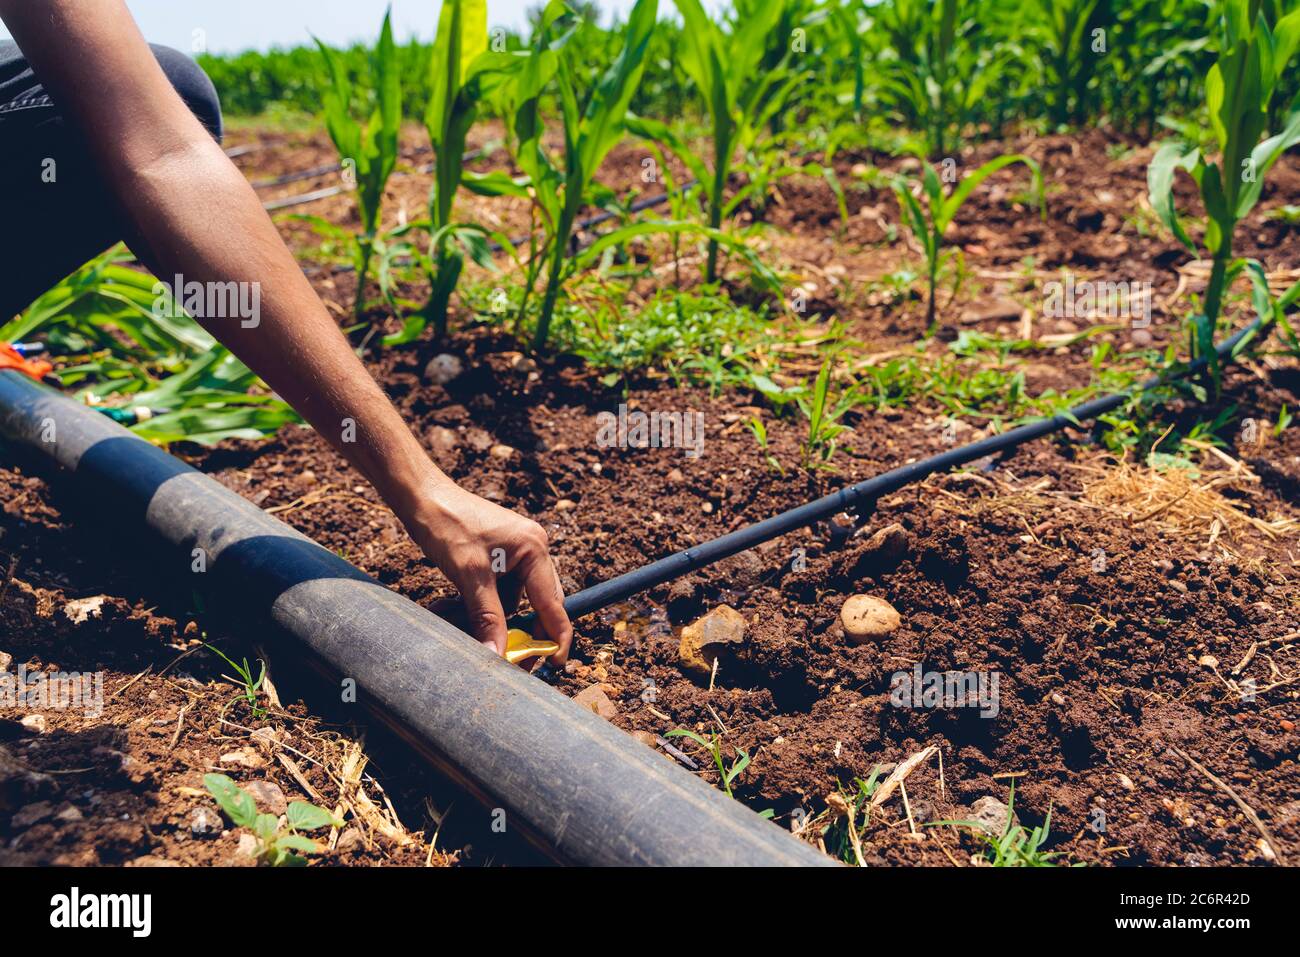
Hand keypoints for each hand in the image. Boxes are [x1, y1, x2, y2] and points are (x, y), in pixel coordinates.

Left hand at [397, 479, 571, 664]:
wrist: (419, 496)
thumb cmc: (447, 524)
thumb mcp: (469, 575)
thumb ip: (487, 617)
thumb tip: (498, 656)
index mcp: (534, 549)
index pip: (553, 604)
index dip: (554, 637)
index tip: (553, 665)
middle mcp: (531, 550)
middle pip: (535, 605)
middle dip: (515, 632)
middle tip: (506, 660)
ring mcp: (513, 554)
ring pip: (508, 603)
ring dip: (483, 618)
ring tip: (448, 617)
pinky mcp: (495, 558)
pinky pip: (493, 593)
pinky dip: (472, 605)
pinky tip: (446, 606)